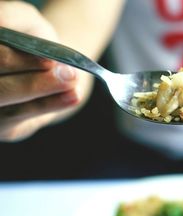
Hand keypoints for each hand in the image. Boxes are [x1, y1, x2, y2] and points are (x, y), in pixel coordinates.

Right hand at [0, 1, 80, 141]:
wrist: (46, 64)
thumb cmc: (28, 37)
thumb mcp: (22, 20)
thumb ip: (10, 19)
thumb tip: (1, 26)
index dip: (16, 61)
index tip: (48, 60)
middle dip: (31, 83)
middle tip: (68, 75)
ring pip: (7, 105)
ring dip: (43, 95)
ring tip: (73, 84)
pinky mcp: (2, 128)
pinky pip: (21, 118)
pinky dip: (49, 107)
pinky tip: (73, 97)